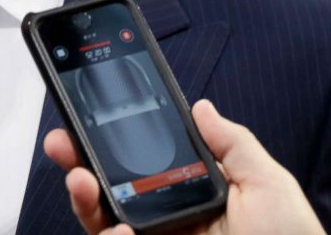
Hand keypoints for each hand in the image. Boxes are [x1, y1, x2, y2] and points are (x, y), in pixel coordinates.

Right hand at [43, 99, 325, 234]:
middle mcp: (168, 223)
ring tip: (81, 182)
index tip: (90, 118)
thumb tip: (200, 107)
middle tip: (62, 144)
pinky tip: (119, 233)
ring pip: (103, 223)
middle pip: (110, 191)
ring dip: (83, 199)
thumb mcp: (268, 187)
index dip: (113, 142)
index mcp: (191, 195)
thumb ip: (232, 144)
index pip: (142, 165)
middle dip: (79, 163)